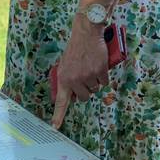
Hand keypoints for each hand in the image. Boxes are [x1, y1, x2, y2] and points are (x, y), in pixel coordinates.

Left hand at [51, 15, 108, 129]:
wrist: (86, 33)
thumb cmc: (75, 48)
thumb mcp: (65, 64)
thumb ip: (67, 79)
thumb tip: (72, 95)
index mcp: (64, 78)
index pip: (61, 101)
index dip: (58, 115)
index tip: (55, 127)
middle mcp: (75, 79)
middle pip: (84, 97)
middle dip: (86, 90)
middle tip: (85, 78)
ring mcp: (88, 75)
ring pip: (95, 90)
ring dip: (95, 82)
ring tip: (91, 68)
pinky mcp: (100, 71)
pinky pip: (104, 82)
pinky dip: (104, 77)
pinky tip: (100, 66)